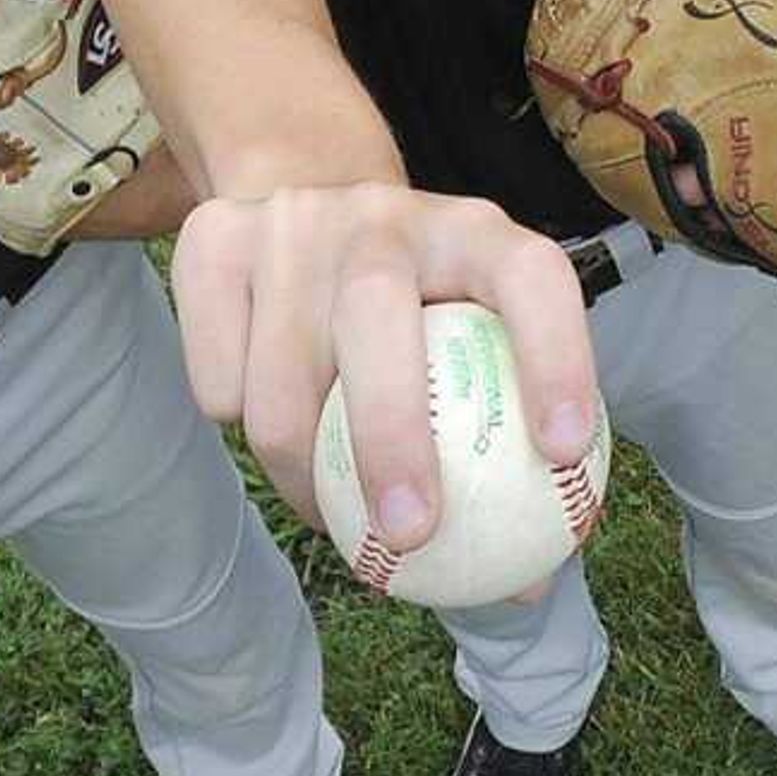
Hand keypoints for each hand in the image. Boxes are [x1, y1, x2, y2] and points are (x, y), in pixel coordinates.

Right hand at [171, 182, 599, 574]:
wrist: (301, 189)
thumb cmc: (414, 307)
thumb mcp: (469, 341)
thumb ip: (501, 450)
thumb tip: (526, 586)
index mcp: (476, 232)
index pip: (531, 277)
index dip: (557, 357)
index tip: (564, 454)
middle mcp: (385, 215)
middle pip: (376, 314)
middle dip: (392, 436)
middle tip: (410, 536)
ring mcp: (292, 221)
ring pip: (280, 382)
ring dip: (301, 474)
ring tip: (330, 512)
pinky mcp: (212, 240)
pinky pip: (218, 381)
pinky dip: (240, 428)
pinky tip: (270, 425)